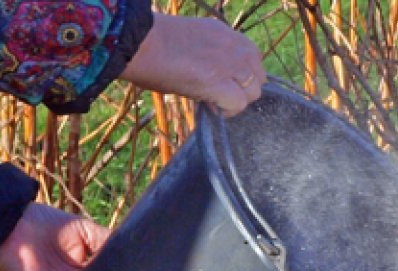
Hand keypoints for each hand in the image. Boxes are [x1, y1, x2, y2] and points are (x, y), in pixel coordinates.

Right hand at [122, 15, 266, 114]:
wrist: (138, 42)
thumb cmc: (153, 44)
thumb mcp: (192, 40)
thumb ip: (211, 53)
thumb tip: (215, 77)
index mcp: (224, 32)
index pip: (252, 57)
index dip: (243, 75)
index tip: (226, 83)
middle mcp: (232, 45)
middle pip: (258, 76)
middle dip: (244, 90)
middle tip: (222, 96)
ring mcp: (228, 62)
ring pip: (253, 92)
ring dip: (238, 101)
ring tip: (217, 103)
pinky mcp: (218, 81)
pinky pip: (239, 103)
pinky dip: (229, 111)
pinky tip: (214, 109)